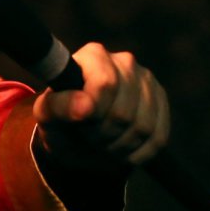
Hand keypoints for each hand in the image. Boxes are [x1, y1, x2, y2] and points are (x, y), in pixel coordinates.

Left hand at [32, 43, 170, 168]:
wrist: (78, 137)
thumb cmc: (60, 120)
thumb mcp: (47, 115)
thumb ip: (59, 106)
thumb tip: (85, 106)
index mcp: (94, 56)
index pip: (105, 84)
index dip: (94, 113)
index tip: (81, 122)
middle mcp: (124, 61)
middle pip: (124, 112)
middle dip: (103, 135)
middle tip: (88, 137)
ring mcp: (147, 81)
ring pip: (143, 127)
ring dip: (119, 147)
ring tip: (103, 143)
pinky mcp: (162, 103)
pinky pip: (158, 138)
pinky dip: (137, 154)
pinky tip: (121, 150)